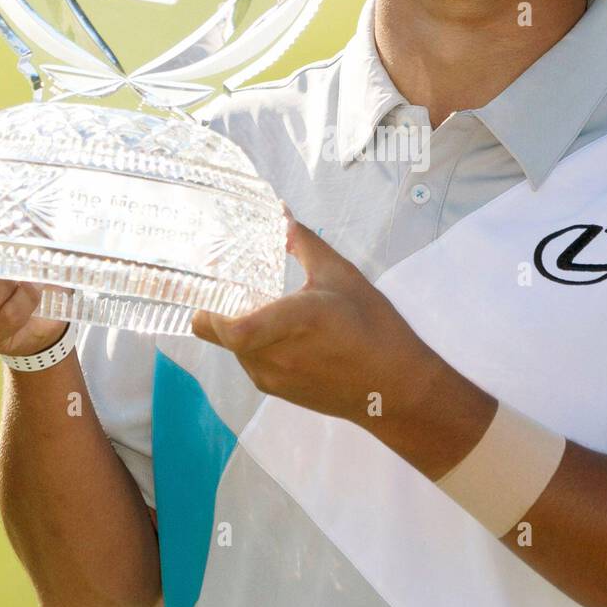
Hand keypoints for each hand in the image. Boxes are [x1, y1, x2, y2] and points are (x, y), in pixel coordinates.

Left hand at [191, 213, 457, 433]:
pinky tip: (284, 331)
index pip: (229, 327)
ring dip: (240, 326)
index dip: (209, 307)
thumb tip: (280, 214)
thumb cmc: (374, 327)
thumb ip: (304, 242)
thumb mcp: (341, 274)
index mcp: (290, 323)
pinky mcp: (278, 392)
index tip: (211, 279)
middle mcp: (272, 356)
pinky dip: (255, 343)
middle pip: (220, 333)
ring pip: (233, 349)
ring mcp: (272, 379)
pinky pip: (250, 362)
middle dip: (221, 307)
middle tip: (233, 282)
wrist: (396, 389)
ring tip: (265, 304)